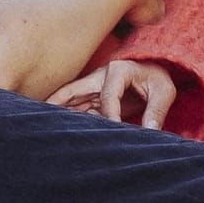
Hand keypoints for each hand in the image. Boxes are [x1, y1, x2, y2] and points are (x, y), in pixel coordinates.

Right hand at [46, 59, 177, 128]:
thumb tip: (151, 132)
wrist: (153, 74)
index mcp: (118, 70)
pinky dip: (66, 119)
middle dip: (56, 103)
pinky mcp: (92, 99)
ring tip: (39, 126)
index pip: (108, 95)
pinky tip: (55, 130)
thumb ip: (157, 111)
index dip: (111, 115)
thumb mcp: (164, 91)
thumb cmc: (158, 79)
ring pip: (69, 101)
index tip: (115, 130)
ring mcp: (92, 88)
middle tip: (38, 117)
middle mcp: (99, 77)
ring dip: (57, 112)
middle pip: (73, 91)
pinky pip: (76, 110)